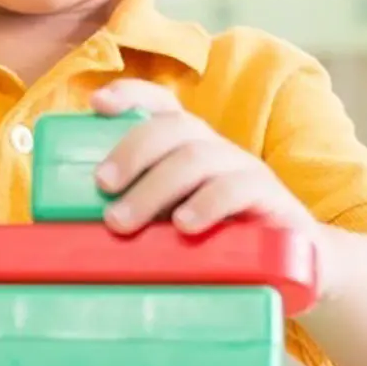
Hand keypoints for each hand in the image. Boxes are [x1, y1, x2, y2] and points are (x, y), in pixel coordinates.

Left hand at [90, 79, 319, 238]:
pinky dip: (206, 204)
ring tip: (123, 221)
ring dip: (155, 187)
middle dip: (131, 152)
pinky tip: (184, 225)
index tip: (96, 105)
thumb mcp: (172, 224)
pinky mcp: (272, 201)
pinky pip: (238, 190)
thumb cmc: (219, 243)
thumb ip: (135, 216)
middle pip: (173, 128)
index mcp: (189, 148)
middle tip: (102, 188)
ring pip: (198, 158)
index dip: (130, 95)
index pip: (161, 105)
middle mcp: (216, 150)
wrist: (298, 270)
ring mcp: (246, 171)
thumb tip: (68, 230)